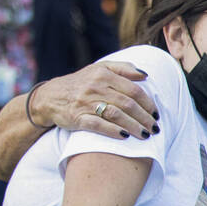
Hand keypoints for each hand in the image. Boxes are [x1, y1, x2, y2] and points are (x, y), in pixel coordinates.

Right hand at [32, 60, 157, 139]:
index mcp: (103, 74)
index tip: (156, 114)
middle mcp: (95, 87)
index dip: (148, 104)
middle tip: (155, 128)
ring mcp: (85, 103)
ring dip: (134, 126)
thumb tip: (145, 75)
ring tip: (146, 135)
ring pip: (116, 115)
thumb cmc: (82, 83)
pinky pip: (98, 125)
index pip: (133, 90)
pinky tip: (125, 136)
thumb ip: (123, 69)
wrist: (49, 97)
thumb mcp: (100, 69)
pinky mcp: (76, 118)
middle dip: (145, 118)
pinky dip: (113, 131)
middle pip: (127, 104)